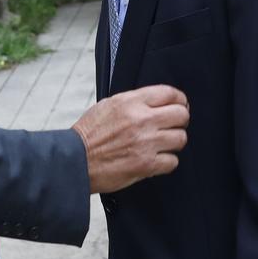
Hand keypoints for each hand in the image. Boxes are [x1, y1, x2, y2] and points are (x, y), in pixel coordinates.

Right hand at [72, 86, 188, 192]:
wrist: (75, 160)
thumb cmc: (89, 134)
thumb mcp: (108, 105)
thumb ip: (134, 101)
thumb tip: (157, 102)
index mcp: (131, 102)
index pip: (170, 93)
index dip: (179, 100)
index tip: (179, 105)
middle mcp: (141, 120)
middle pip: (181, 115)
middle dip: (180, 120)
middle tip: (173, 125)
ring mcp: (146, 143)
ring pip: (180, 138)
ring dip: (173, 142)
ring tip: (162, 144)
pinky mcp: (146, 164)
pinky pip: (172, 161)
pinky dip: (166, 162)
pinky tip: (156, 159)